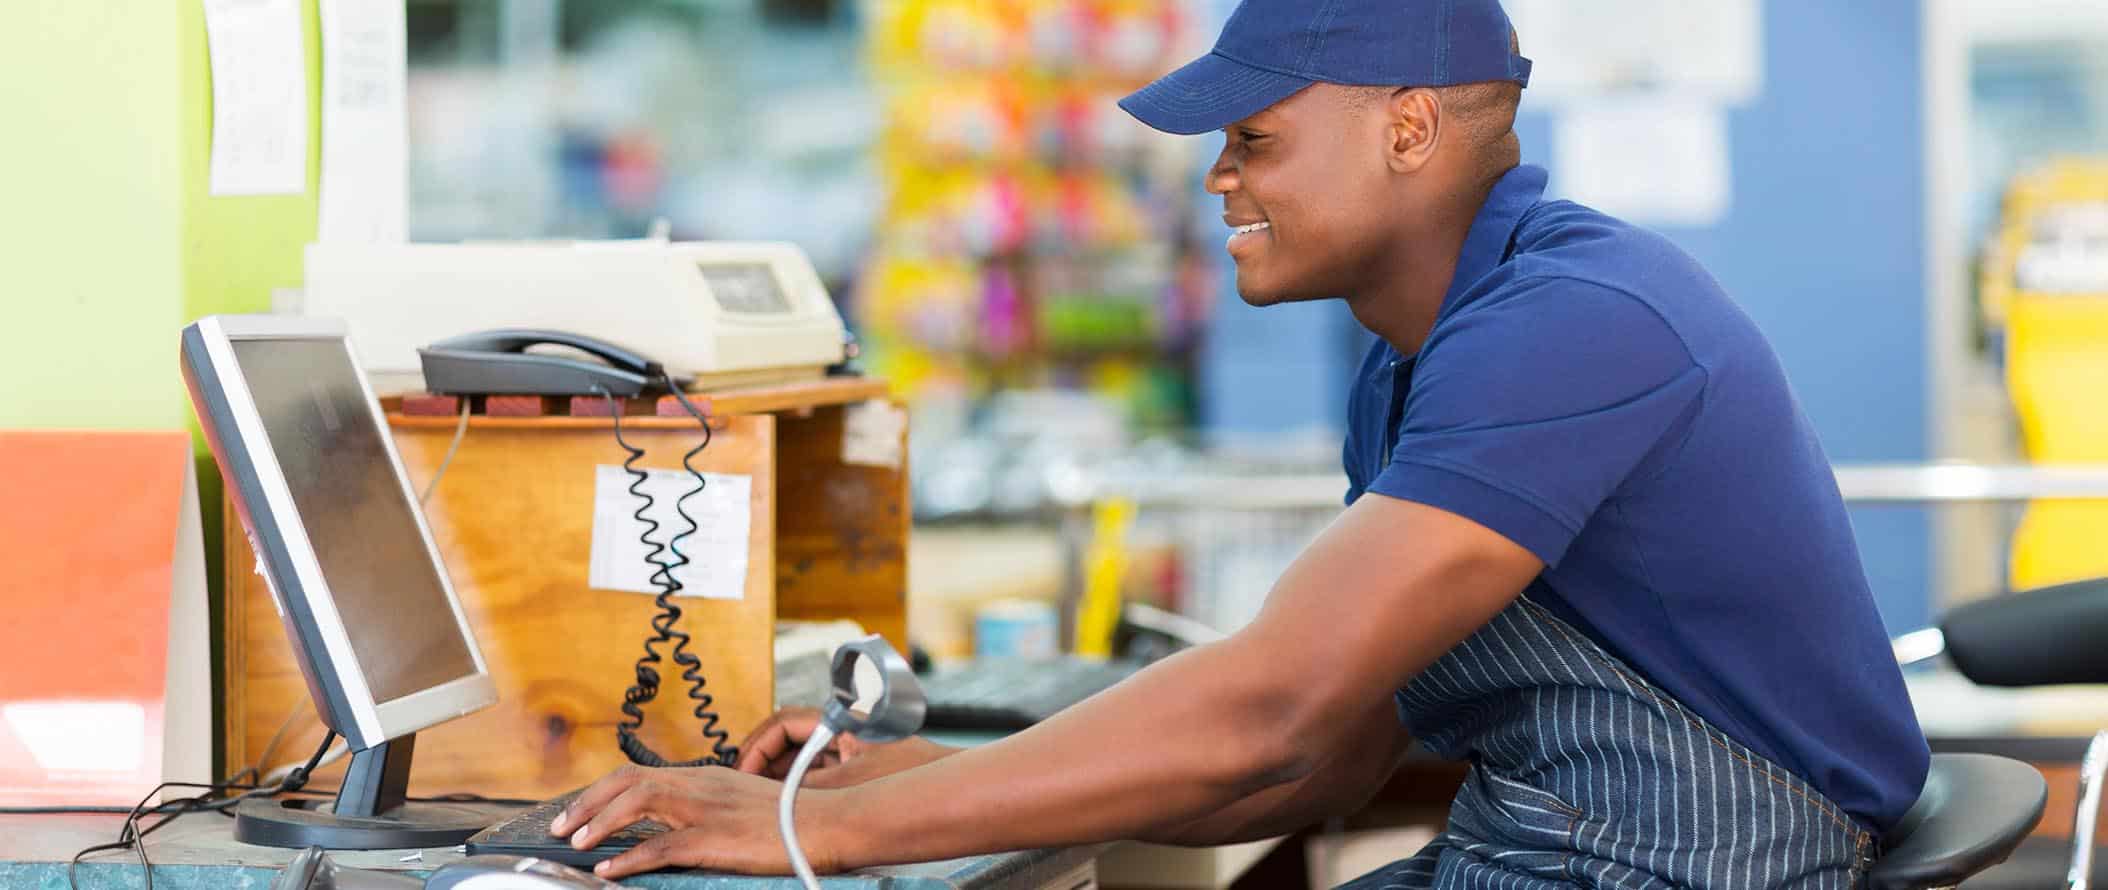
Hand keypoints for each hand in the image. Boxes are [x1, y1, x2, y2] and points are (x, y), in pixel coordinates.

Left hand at [546, 764, 846, 878]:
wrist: (830, 823)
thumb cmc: (795, 820)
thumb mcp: (744, 806)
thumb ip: (709, 810)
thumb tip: (678, 829)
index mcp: (706, 777)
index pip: (640, 774)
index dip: (602, 791)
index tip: (579, 810)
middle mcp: (700, 785)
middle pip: (627, 781)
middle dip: (586, 802)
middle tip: (558, 826)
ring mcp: (706, 809)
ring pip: (636, 803)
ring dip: (598, 822)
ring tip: (574, 842)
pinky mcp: (714, 838)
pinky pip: (659, 846)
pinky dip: (628, 857)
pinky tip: (608, 870)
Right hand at [735, 707, 957, 788]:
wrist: (948, 784)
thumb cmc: (913, 774)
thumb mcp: (848, 785)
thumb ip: (805, 787)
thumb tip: (766, 793)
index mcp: (839, 721)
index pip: (783, 722)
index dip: (757, 745)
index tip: (742, 769)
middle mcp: (840, 731)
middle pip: (787, 739)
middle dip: (761, 760)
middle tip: (741, 785)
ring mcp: (847, 749)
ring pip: (799, 758)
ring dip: (777, 775)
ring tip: (758, 798)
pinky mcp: (854, 768)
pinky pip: (815, 772)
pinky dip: (797, 786)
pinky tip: (785, 804)